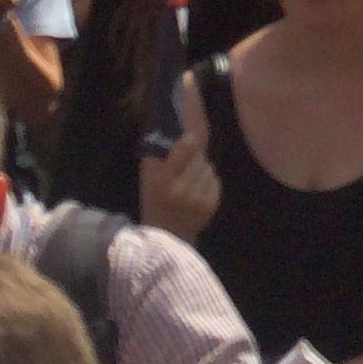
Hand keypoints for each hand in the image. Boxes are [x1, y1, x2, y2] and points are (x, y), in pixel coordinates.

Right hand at [137, 124, 218, 241]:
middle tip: (184, 168)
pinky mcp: (211, 206)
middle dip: (193, 159)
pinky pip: (215, 180)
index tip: (191, 137)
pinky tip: (197, 192)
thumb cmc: (154, 201)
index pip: (180, 155)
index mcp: (162, 182)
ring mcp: (198, 200)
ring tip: (189, 181)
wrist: (168, 236)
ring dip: (201, 170)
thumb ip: (158, 156)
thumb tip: (171, 127)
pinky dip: (208, 182)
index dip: (188, 144)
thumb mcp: (148, 180)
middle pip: (198, 159)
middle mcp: (181, 191)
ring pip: (208, 168)